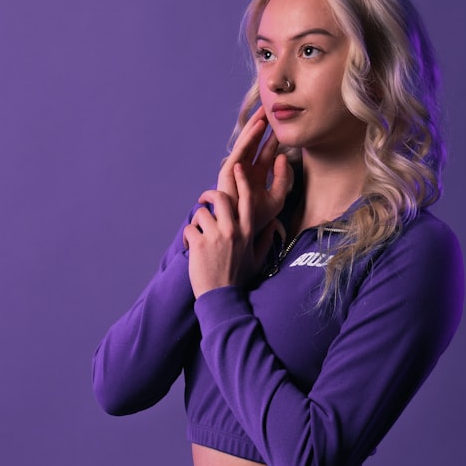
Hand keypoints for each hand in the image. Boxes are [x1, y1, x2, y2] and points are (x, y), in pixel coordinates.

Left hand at [183, 164, 283, 297]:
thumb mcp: (257, 260)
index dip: (242, 180)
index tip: (237, 167)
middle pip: (222, 197)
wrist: (221, 298)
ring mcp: (216, 236)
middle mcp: (233, 230)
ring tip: (199, 236)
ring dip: (198, 222)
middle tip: (204, 200)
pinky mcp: (200, 243)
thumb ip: (266, 240)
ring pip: (203, 213)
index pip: (247, 199)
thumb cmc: (239, 279)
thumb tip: (276, 226)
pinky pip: (191, 228)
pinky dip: (190, 236)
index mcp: (248, 232)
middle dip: (211, 195)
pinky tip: (193, 249)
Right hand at [216, 106, 293, 237]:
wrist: (242, 230)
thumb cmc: (257, 218)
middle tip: (269, 109)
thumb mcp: (277, 198)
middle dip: (261, 127)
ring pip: (246, 144)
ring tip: (263, 112)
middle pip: (254, 143)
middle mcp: (245, 170)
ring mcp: (236, 170)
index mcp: (256, 175)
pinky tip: (257, 128)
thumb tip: (283, 157)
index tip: (282, 123)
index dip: (273, 138)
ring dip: (254, 127)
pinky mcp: (228, 172)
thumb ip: (282, 179)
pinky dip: (248, 139)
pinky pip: (240, 151)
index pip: (266, 152)